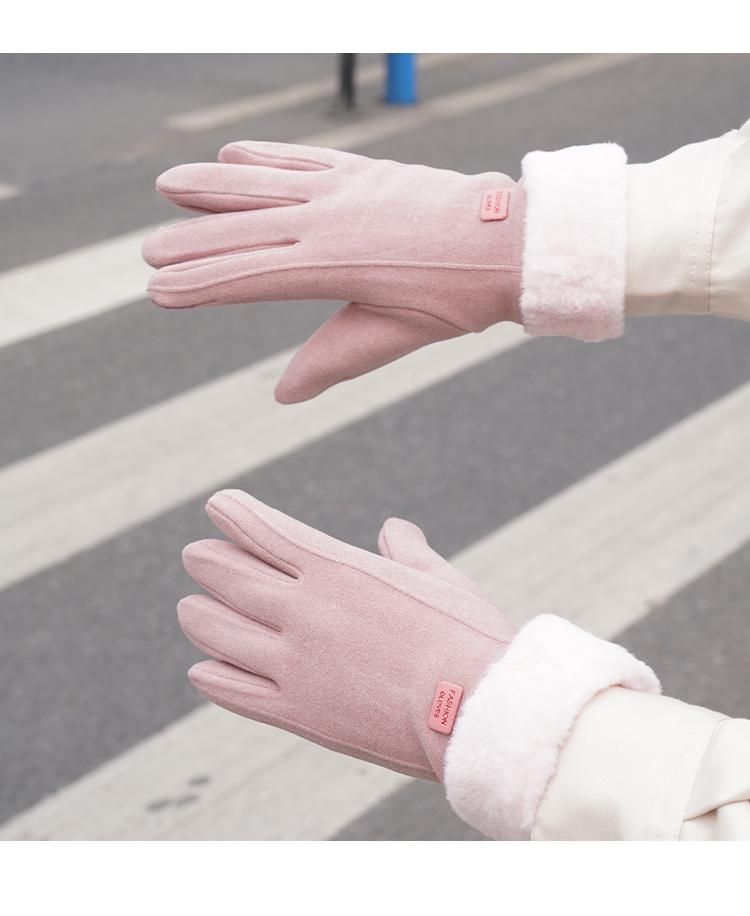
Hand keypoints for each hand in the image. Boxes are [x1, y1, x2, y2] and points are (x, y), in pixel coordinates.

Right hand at [143, 142, 523, 402]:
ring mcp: (344, 188)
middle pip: (244, 230)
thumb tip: (283, 394)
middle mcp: (329, 219)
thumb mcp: (396, 335)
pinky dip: (265, 155)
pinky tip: (233, 151)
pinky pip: (302, 158)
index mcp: (334, 264)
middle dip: (193, 242)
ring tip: (168, 185)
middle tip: (148, 252)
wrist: (508, 239)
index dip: (202, 284)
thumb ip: (336, 359)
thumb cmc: (457, 296)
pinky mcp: (363, 170)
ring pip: (263, 185)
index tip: (159, 291)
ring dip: (213, 186)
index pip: (251, 277)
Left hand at [178, 489, 515, 780]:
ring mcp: (296, 665)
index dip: (236, 515)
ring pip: (222, 634)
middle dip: (208, 562)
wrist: (474, 712)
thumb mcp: (441, 580)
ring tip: (189, 609)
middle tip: (194, 555)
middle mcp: (306, 612)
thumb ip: (408, 553)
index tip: (217, 505)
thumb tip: (394, 529)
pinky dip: (213, 678)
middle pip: (234, 580)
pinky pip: (237, 693)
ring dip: (199, 617)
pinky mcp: (299, 714)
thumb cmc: (467, 639)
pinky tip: (202, 671)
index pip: (268, 532)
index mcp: (339, 571)